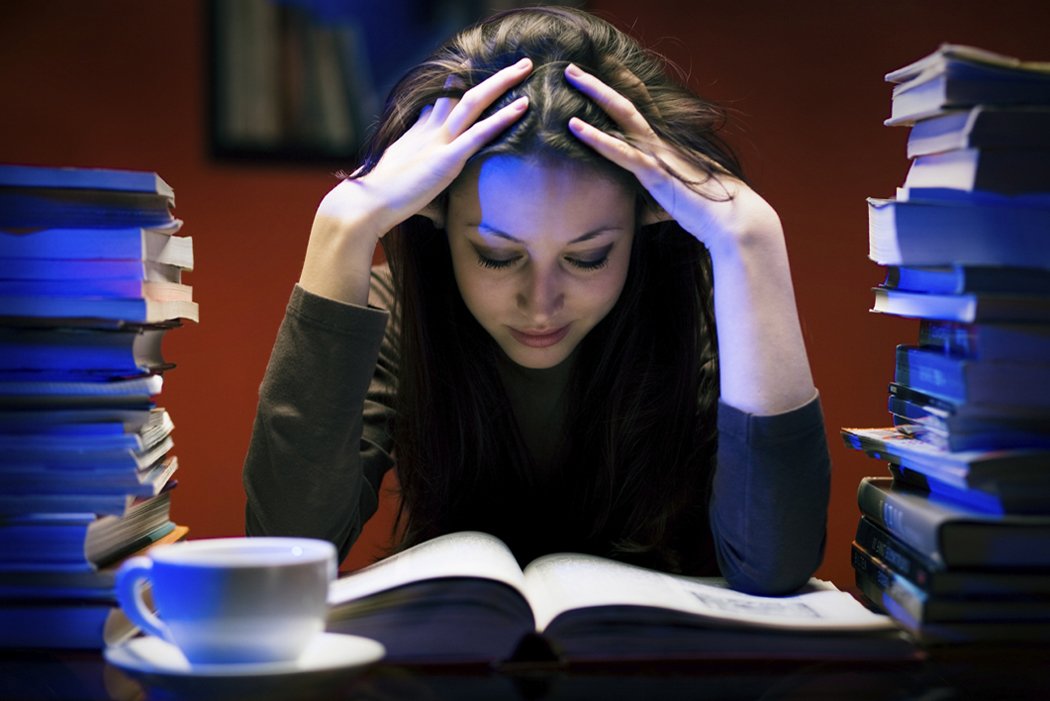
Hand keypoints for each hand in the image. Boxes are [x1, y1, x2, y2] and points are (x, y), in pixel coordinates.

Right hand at [301, 58, 531, 303]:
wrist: (364, 205)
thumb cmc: (382, 204)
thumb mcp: (408, 192)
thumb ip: (429, 198)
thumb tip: (443, 220)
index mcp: (418, 136)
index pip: (441, 104)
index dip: (457, 87)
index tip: (471, 72)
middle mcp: (429, 132)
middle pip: (462, 94)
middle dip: (491, 78)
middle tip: (516, 64)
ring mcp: (438, 143)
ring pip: (474, 102)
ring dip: (502, 83)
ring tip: (526, 67)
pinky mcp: (446, 160)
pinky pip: (479, 133)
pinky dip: (502, 118)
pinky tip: (522, 106)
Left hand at [565, 64, 815, 413]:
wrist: (734, 222)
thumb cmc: (705, 214)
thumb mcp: (671, 205)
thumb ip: (650, 202)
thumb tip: (635, 213)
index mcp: (664, 149)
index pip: (635, 116)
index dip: (615, 96)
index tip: (594, 79)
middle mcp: (661, 145)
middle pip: (625, 105)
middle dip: (597, 85)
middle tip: (572, 68)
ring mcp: (659, 156)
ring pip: (621, 117)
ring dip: (594, 95)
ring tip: (569, 76)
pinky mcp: (656, 174)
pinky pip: (621, 152)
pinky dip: (597, 140)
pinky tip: (575, 127)